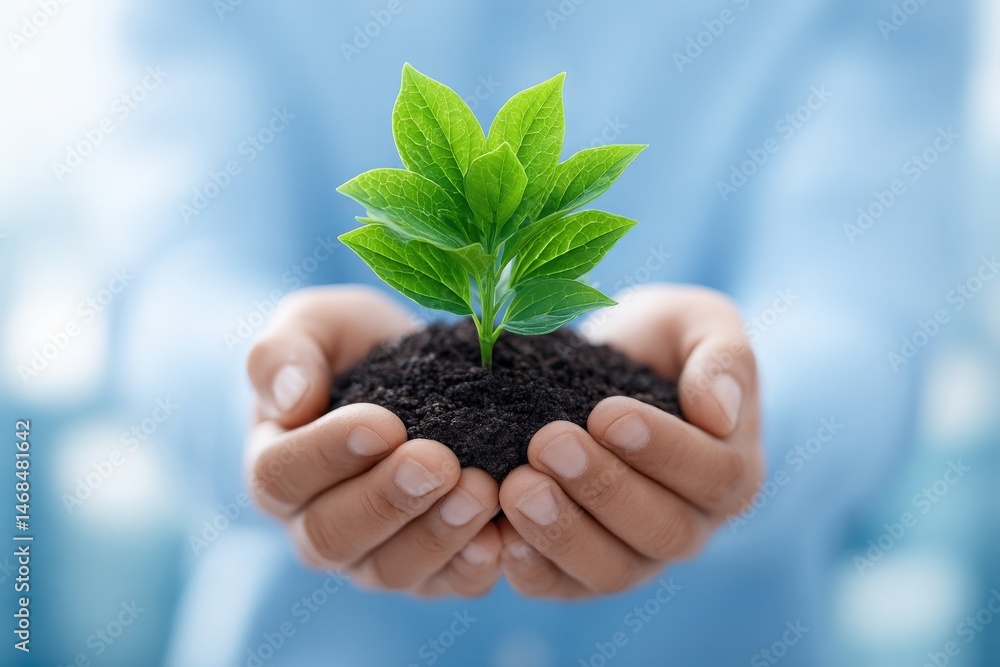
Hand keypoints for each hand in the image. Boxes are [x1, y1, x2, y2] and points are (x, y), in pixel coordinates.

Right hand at [244, 286, 501, 596]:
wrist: (425, 372)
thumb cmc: (358, 347)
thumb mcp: (318, 326)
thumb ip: (285, 352)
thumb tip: (291, 398)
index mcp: (278, 468)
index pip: (282, 476)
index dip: (328, 454)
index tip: (383, 424)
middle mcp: (316, 525)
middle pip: (332, 536)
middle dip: (388, 500)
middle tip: (437, 462)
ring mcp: (373, 555)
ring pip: (391, 570)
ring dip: (437, 534)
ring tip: (480, 491)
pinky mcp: (432, 570)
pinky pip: (449, 585)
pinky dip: (475, 565)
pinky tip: (503, 536)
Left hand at [496, 285, 763, 597]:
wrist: (599, 368)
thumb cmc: (656, 342)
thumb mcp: (697, 325)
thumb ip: (724, 358)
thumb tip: (719, 413)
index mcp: (731, 468)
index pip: (714, 475)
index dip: (663, 449)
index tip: (607, 413)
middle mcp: (691, 523)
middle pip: (664, 531)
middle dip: (604, 488)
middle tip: (549, 443)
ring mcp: (637, 554)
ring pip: (613, 570)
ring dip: (564, 533)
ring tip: (518, 488)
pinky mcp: (581, 571)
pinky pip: (563, 587)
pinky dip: (533, 570)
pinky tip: (500, 538)